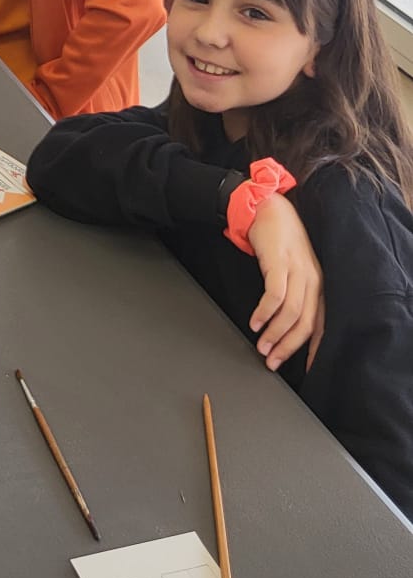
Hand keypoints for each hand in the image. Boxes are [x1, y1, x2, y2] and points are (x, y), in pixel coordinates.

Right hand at [247, 193, 325, 370]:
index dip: (314, 349)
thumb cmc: (279, 242)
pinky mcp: (279, 261)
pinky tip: (255, 322)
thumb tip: (284, 328)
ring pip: (291, 312)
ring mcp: (298, 269)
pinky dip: (265, 312)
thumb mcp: (293, 270)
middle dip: (288, 347)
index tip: (305, 369)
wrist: (267, 208)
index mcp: (318, 284)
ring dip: (274, 334)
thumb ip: (294, 295)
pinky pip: (275, 294)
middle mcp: (313, 279)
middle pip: (306, 323)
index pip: (322, 324)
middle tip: (272, 362)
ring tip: (261, 346)